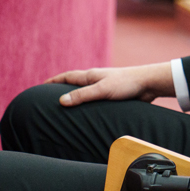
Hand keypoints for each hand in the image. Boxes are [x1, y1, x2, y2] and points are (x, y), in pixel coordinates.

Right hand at [46, 62, 173, 107]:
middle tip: (49, 99)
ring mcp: (105, 87)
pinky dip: (89, 105)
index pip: (67, 77)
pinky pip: (96, 100)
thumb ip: (83, 96)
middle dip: (62, 90)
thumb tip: (61, 101)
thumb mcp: (102, 90)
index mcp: (91, 76)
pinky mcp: (114, 96)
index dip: (53, 81)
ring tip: (66, 109)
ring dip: (76, 98)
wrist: (148, 84)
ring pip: (86, 92)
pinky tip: (89, 114)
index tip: (41, 86)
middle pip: (75, 84)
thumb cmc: (126, 84)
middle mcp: (96, 80)